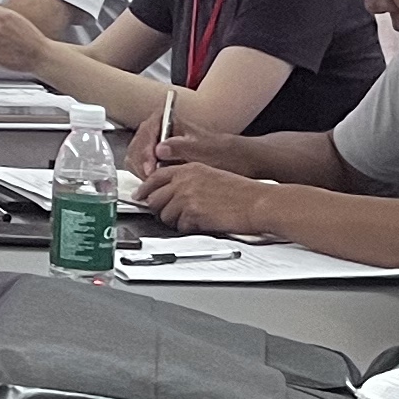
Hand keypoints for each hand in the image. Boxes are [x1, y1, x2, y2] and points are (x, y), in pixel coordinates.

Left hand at [135, 158, 269, 235]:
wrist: (258, 202)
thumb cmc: (242, 192)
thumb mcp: (211, 175)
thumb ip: (189, 181)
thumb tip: (171, 193)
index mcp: (189, 169)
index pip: (155, 177)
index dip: (145, 189)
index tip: (140, 196)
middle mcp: (185, 180)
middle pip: (155, 198)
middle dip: (159, 209)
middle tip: (168, 215)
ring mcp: (187, 196)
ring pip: (164, 215)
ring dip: (174, 221)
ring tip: (191, 220)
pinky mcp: (193, 213)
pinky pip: (179, 226)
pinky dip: (188, 228)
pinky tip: (201, 224)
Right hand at [148, 123, 271, 178]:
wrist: (231, 160)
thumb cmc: (220, 151)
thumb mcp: (204, 148)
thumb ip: (182, 147)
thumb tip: (160, 149)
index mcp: (165, 118)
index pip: (146, 134)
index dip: (145, 152)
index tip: (151, 169)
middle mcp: (156, 129)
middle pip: (137, 146)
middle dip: (141, 164)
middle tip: (150, 181)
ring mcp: (154, 143)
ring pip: (136, 157)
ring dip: (141, 172)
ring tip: (153, 186)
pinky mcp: (155, 158)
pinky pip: (141, 166)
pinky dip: (145, 177)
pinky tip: (155, 186)